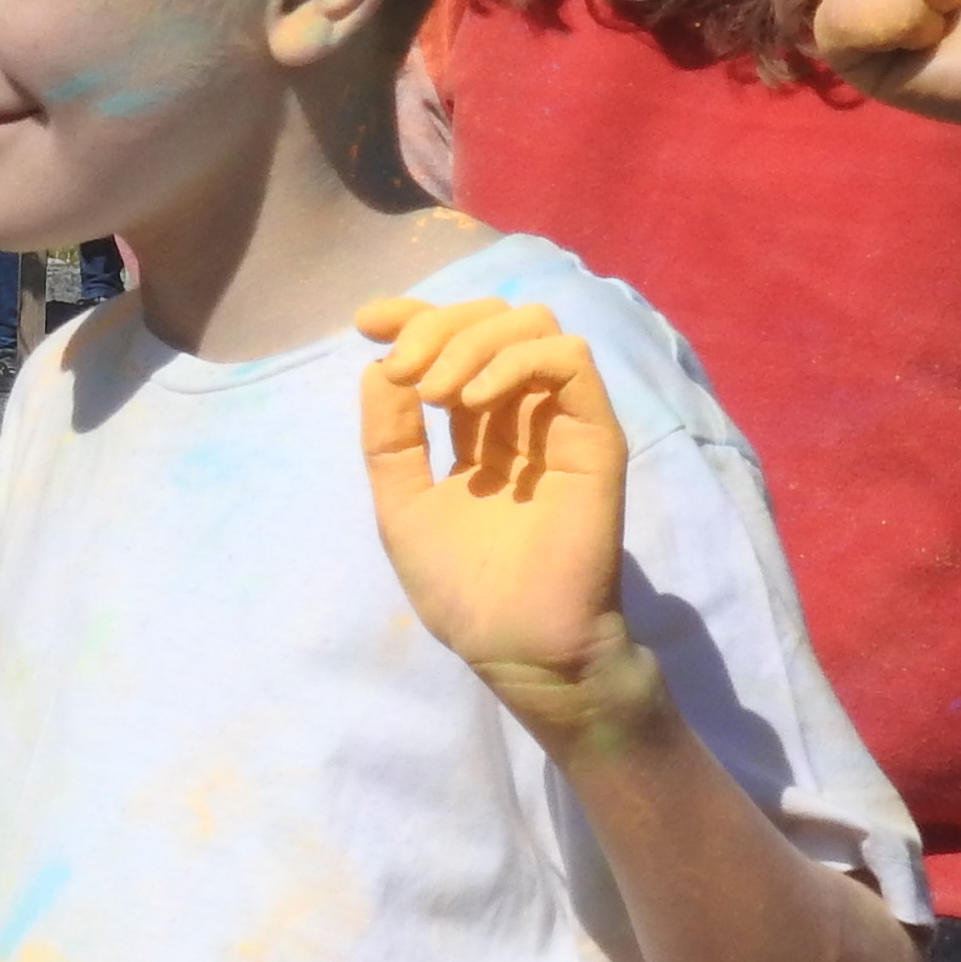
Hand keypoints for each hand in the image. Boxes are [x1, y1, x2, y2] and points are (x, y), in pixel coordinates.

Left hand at [355, 294, 635, 729]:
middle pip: (492, 320)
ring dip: (472, 342)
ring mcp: (560, 422)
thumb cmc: (464, 588)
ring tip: (436, 394)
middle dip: (437, 325)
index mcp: (479, 427)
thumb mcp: (401, 504)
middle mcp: (522, 414)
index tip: (366, 322)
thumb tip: (380, 365)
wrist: (516, 645)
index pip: (453, 340)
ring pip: (533, 326)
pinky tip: (473, 400)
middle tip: (405, 372)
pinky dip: (516, 361)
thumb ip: (389, 437)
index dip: (412, 316)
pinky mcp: (593, 438)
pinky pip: (570, 362)